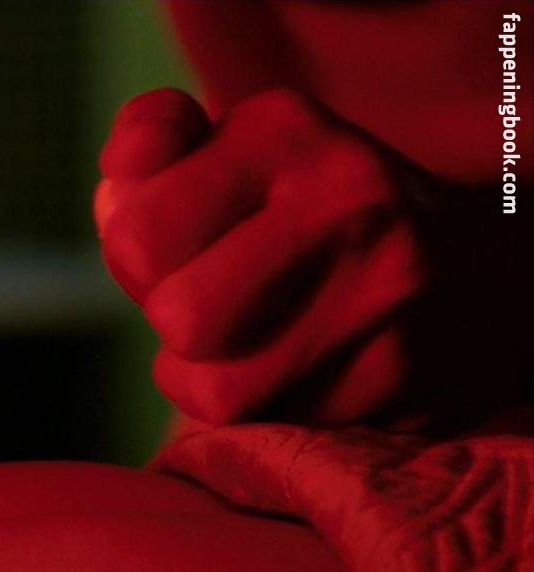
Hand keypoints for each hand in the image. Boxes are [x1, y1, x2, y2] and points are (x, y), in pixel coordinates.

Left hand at [98, 88, 528, 428]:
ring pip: (218, 391)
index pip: (137, 239)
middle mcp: (347, 201)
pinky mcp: (404, 372)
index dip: (133, 260)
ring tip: (244, 337)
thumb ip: (148, 144)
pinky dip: (263, 407)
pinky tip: (297, 364)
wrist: (464, 256)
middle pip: (179, 320)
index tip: (176, 246)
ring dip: (206, 377)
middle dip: (170, 322)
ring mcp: (387, 290)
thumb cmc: (295, 203)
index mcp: (283, 133)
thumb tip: (119, 181)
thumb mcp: (226, 145)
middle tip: (208, 299)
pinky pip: (274, 426)